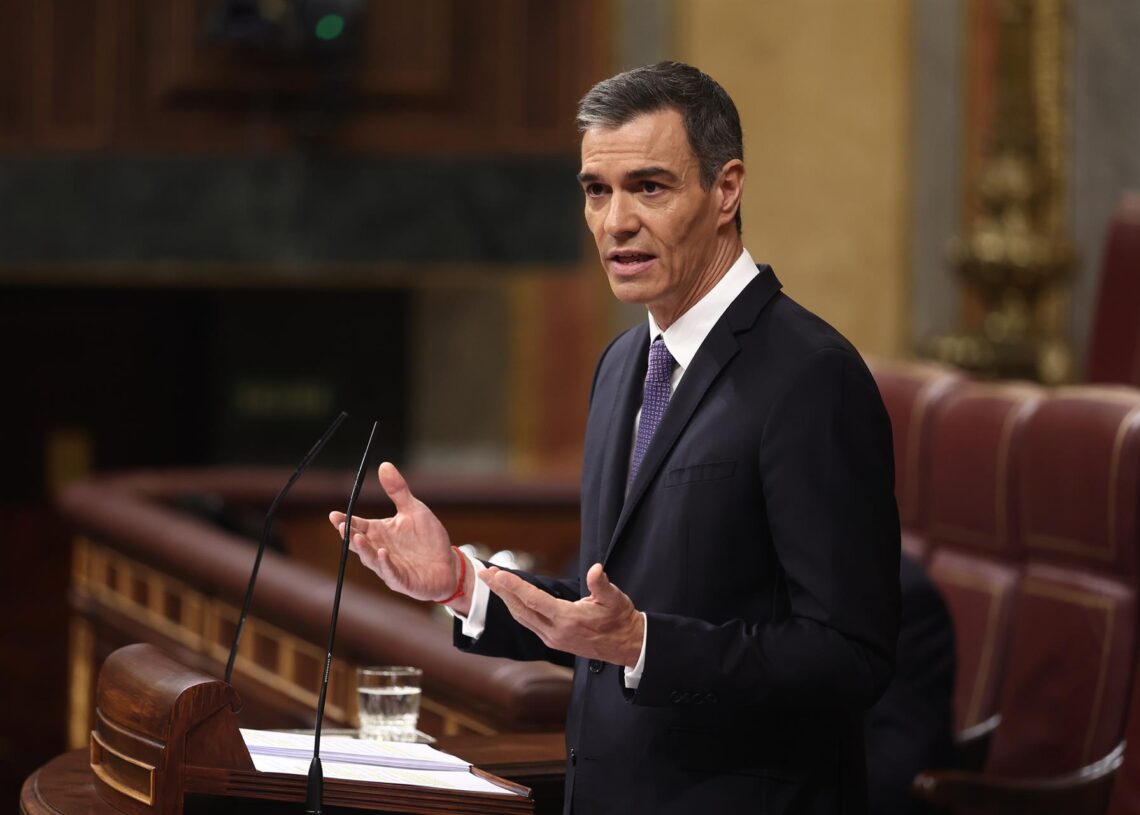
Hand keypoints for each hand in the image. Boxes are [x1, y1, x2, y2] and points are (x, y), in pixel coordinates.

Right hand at [329, 462, 465, 608]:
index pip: (359, 526)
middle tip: (340, 526)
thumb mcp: (414, 510)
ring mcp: (390, 567)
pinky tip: (382, 553)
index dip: (345, 521)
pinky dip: (386, 564)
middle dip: (349, 536)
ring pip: (372, 559)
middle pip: (360, 543)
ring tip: (357, 538)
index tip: (333, 515)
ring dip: (364, 549)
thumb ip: (398, 491)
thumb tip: (384, 465)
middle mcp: (380, 550)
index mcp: (380, 533)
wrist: (449, 564)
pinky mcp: (403, 580)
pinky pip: (392, 573)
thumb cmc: (428, 539)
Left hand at [482, 562, 643, 667]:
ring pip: (521, 617)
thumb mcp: (615, 599)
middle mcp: (555, 632)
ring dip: (505, 599)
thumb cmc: (620, 619)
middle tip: (484, 573)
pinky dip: (515, 608)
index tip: (498, 575)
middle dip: (500, 590)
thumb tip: (595, 569)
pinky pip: (528, 622)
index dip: (514, 587)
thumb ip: (601, 584)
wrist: (626, 646)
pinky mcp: (552, 640)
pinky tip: (509, 598)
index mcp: (568, 620)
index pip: (534, 600)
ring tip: (492, 582)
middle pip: (520, 609)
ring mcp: (552, 638)